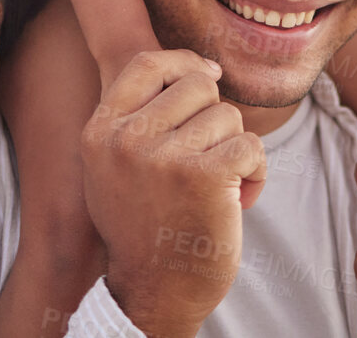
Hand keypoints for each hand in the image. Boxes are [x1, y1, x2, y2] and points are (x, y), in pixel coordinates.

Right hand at [82, 50, 265, 337]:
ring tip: (220, 186)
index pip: (146, 63)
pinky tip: (241, 197)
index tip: (209, 76)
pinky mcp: (204, 177)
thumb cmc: (146, 225)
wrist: (155, 293)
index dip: (184, 62)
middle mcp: (126, 140)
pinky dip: (256, 171)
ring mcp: (163, 158)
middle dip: (214, 118)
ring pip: (227, 115)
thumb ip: (140, 117)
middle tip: (210, 157)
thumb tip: (202, 68)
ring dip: (235, 148)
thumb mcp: (116, 166)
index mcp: (100, 132)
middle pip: (197, 85)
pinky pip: (251, 145)